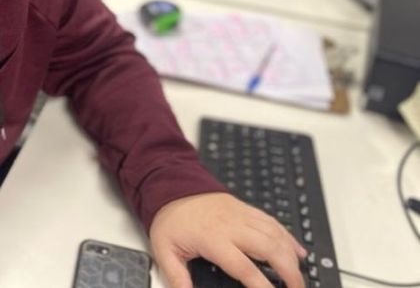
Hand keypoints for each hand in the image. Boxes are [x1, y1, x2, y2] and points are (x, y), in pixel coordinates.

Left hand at [149, 192, 306, 287]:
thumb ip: (176, 276)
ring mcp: (241, 215)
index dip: (261, 285)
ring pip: (275, 234)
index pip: (243, 266)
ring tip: (299, 276)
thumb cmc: (170, 219)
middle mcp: (231, 226)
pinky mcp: (246, 209)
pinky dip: (288, 237)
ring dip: (291, 256)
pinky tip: (298, 251)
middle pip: (268, 248)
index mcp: (212, 238)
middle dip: (288, 271)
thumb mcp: (164, 250)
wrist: (172, 186)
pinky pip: (273, 222)